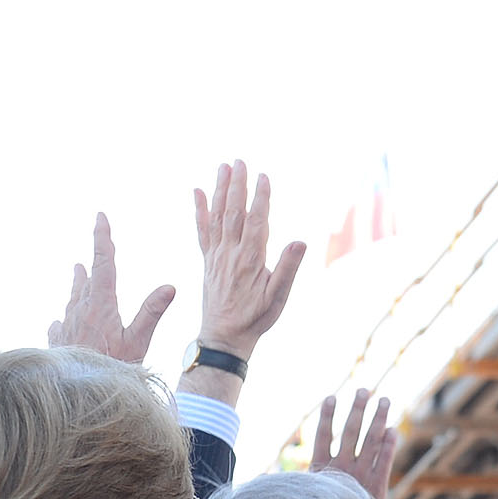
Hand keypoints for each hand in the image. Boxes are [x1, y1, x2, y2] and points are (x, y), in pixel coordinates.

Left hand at [50, 213, 176, 362]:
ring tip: (77, 272)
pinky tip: (61, 321)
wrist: (77, 395)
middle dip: (93, 261)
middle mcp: (79, 310)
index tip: (100, 217)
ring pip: (72, 298)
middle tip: (95, 244)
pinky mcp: (58, 342)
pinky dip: (65, 317)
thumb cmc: (112, 369)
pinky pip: (60, 323)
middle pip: (87, 279)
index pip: (103, 262)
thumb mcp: (138, 341)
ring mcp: (66, 326)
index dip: (102, 238)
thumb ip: (151, 312)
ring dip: (78, 284)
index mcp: (100, 304)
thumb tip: (170, 286)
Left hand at [191, 162, 304, 358]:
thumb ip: (287, 268)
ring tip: (223, 167)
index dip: (260, 198)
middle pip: (234, 212)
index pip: (257, 221)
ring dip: (220, 190)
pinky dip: (200, 210)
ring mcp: (217, 256)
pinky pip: (202, 230)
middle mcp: (230, 253)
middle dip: (237, 185)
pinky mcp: (208, 261)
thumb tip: (299, 241)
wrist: (223, 337)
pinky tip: (198, 192)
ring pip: (217, 216)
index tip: (263, 176)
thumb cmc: (255, 319)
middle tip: (239, 161)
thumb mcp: (277, 298)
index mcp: (250, 260)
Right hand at [307, 389, 397, 498]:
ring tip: (384, 400)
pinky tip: (393, 430)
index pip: (323, 436)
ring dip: (378, 419)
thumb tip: (266, 480)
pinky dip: (388, 445)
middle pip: (350, 432)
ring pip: (370, 441)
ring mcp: (360, 475)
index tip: (331, 397)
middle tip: (364, 390)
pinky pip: (384, 461)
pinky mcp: (376, 487)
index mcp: (321, 469)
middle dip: (357, 409)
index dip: (328, 416)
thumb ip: (298, 485)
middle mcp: (342, 468)